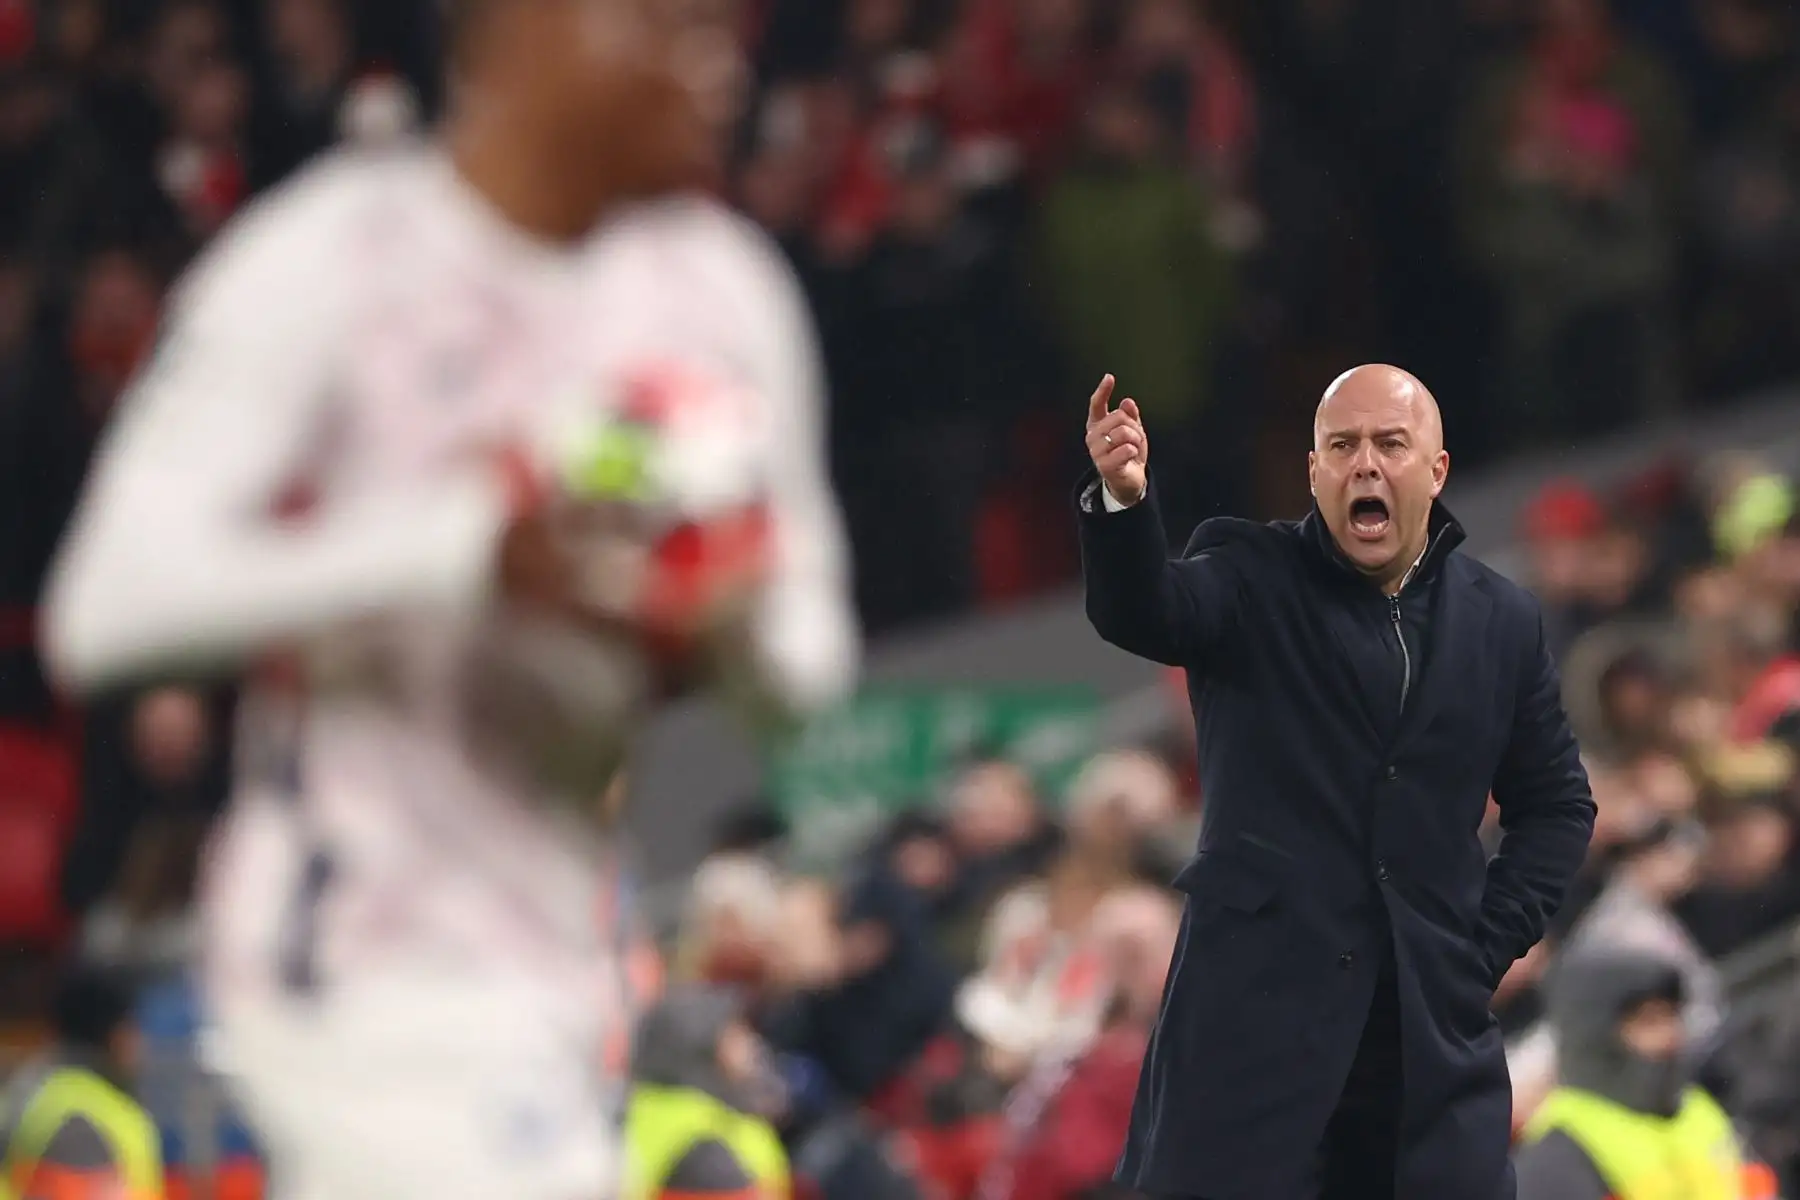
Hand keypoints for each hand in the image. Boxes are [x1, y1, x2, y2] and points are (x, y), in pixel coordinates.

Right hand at [1085, 373, 1147, 505]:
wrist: (1129, 480)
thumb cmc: (1128, 453)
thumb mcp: (1133, 431)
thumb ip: (1130, 416)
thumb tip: (1127, 402)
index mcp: (1097, 426)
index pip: (1096, 405)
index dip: (1102, 391)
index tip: (1109, 378)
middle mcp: (1092, 437)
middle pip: (1118, 417)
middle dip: (1134, 426)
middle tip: (1135, 439)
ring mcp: (1097, 452)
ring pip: (1124, 432)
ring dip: (1136, 440)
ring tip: (1133, 449)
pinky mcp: (1104, 465)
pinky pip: (1127, 449)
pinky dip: (1134, 452)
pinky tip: (1131, 458)